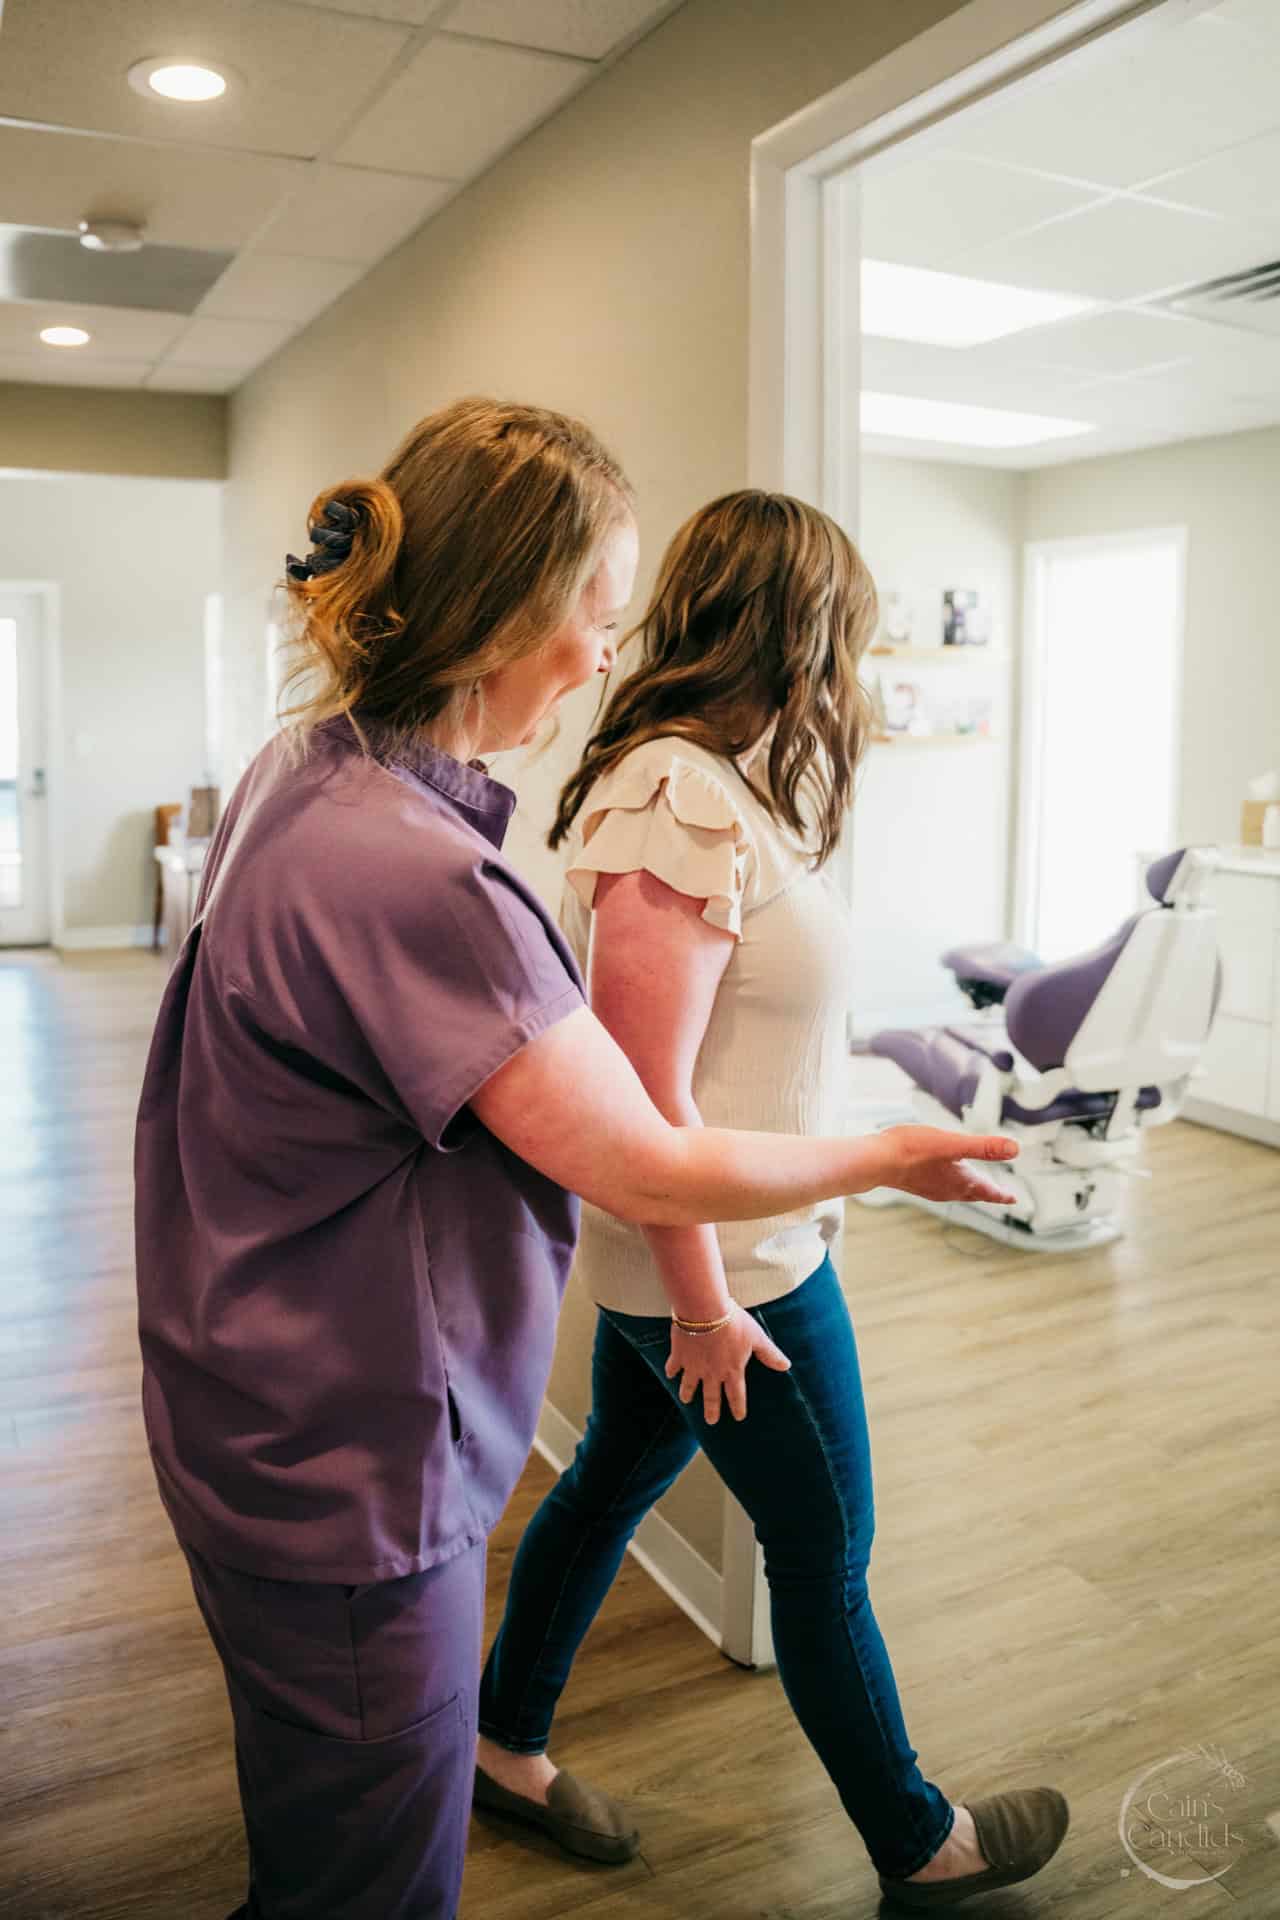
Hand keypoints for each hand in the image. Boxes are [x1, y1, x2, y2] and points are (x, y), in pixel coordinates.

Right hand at [665, 1307, 790, 1424]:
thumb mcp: (756, 1337)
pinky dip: (671, 1371)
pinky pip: (674, 1367)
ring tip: (686, 1400)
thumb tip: (786, 1366)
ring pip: (689, 1385)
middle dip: (712, 1410)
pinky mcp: (679, 1355)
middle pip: (711, 1397)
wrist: (704, 1310)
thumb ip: (769, 1354)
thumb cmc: (733, 1322)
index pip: (736, 1395)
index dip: (738, 1407)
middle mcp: (712, 1374)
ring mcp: (693, 1366)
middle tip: (711, 1421)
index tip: (738, 1417)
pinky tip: (670, 1374)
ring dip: (688, 1394)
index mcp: (732, 1371)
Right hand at [874, 1124, 1019, 1205]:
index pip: (988, 1191)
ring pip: (956, 1191)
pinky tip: (941, 1177)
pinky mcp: (916, 1182)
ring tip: (973, 1186)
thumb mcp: (953, 1143)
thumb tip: (1015, 1149)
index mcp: (960, 1181)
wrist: (877, 1161)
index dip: (1002, 1194)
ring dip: (969, 1189)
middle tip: (999, 1195)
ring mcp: (930, 1187)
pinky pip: (940, 1187)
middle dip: (987, 1193)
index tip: (1013, 1199)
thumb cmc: (913, 1150)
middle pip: (974, 1192)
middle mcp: (947, 1188)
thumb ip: (984, 1147)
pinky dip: (950, 1184)